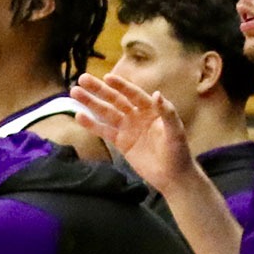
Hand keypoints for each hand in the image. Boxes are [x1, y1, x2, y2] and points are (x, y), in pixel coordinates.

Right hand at [71, 73, 194, 191]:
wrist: (172, 177)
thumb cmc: (178, 152)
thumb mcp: (176, 131)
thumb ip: (167, 112)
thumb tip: (157, 94)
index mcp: (151, 109)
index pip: (133, 94)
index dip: (120, 86)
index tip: (106, 77)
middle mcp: (137, 115)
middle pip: (115, 100)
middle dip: (99, 90)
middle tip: (82, 79)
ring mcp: (128, 128)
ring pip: (106, 113)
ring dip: (91, 103)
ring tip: (75, 92)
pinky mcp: (121, 142)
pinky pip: (104, 131)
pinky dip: (91, 124)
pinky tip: (79, 116)